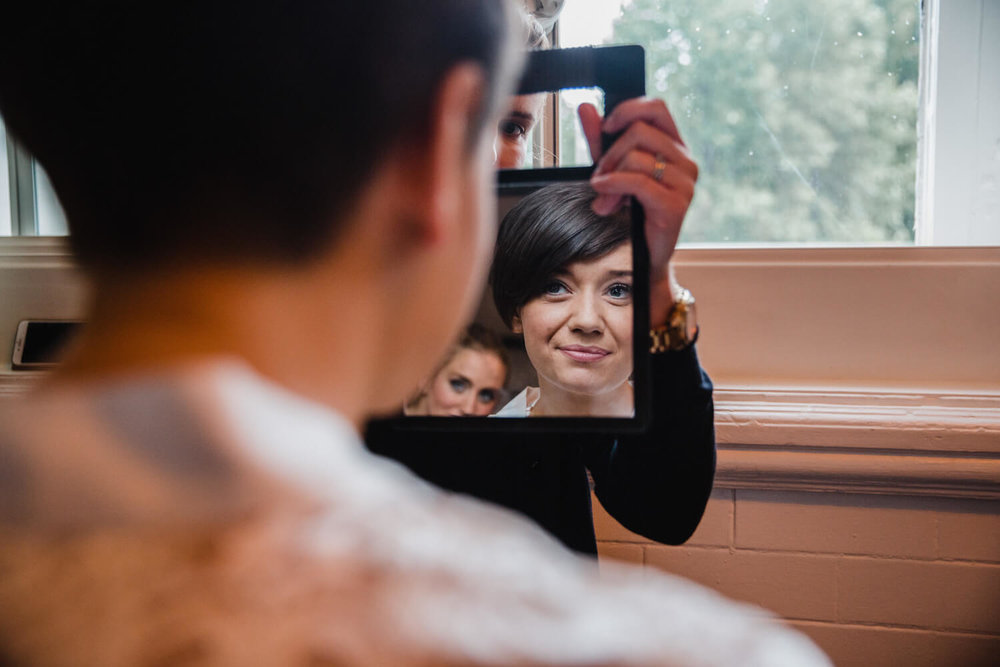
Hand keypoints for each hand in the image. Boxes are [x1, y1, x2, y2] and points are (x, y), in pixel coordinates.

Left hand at [579, 97, 697, 325]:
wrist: (644, 257)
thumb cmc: (632, 212)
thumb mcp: (612, 169)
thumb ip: (601, 139)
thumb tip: (585, 107)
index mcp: (674, 146)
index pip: (656, 107)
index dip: (628, 109)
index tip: (607, 125)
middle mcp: (685, 161)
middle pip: (639, 131)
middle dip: (610, 153)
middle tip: (599, 177)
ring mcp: (684, 183)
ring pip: (636, 157)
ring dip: (609, 176)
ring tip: (603, 197)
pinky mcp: (675, 204)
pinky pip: (637, 182)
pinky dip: (613, 186)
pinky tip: (603, 198)